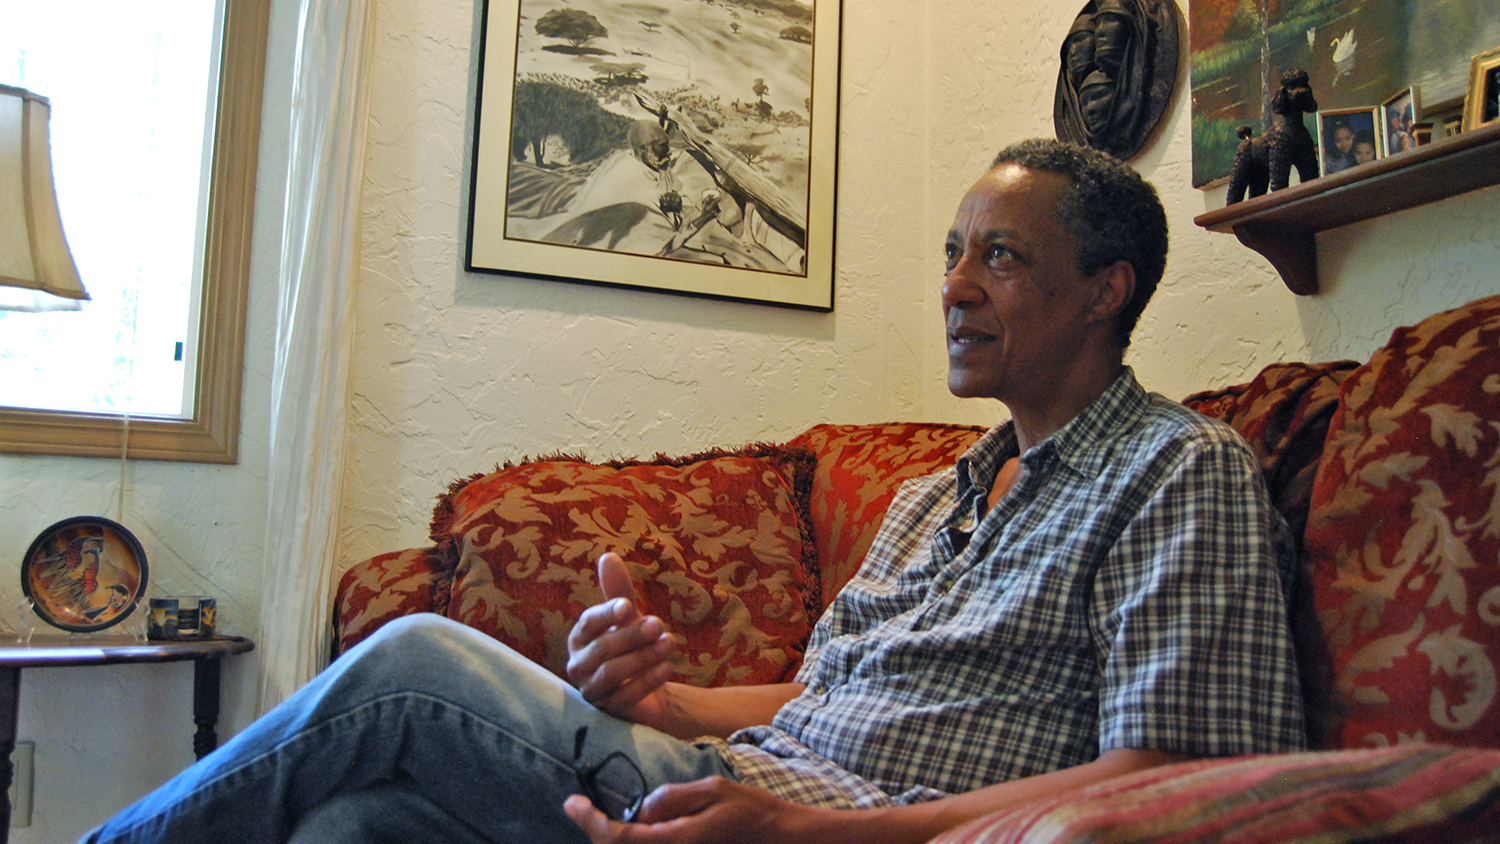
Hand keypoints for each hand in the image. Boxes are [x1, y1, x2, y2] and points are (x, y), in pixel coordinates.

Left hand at [564, 777, 820, 843]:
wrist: (781, 840)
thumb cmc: (752, 812)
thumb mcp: (712, 790)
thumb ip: (672, 798)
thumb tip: (642, 810)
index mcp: (676, 841)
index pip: (618, 838)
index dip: (589, 820)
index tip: (571, 802)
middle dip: (599, 830)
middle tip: (585, 807)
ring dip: (618, 838)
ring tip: (609, 816)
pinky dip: (638, 841)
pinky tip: (641, 827)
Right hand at [567, 553, 677, 726]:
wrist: (647, 690)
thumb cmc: (631, 646)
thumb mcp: (628, 618)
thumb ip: (618, 591)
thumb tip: (608, 556)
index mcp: (579, 638)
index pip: (588, 624)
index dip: (606, 614)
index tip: (627, 605)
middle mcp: (579, 666)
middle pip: (602, 649)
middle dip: (632, 635)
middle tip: (659, 624)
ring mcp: (592, 691)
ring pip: (612, 673)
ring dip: (643, 657)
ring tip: (669, 643)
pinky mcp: (609, 712)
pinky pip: (626, 698)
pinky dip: (647, 681)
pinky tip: (667, 667)